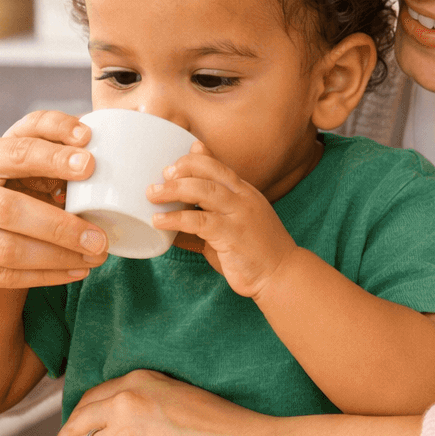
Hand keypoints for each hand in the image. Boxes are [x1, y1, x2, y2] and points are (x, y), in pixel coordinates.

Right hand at [0, 110, 111, 358]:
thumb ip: (27, 151)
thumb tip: (89, 142)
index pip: (15, 153)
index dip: (52, 157)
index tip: (90, 164)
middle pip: (12, 211)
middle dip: (62, 226)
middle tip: (102, 237)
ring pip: (10, 250)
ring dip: (58, 257)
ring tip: (96, 257)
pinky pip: (3, 276)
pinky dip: (44, 276)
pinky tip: (74, 272)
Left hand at [147, 143, 299, 298]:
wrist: (281, 275)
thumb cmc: (253, 253)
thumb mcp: (229, 230)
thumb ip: (204, 222)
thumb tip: (172, 227)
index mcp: (244, 193)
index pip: (218, 166)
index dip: (194, 160)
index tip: (173, 164)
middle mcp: (243, 199)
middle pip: (210, 172)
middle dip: (182, 169)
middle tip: (161, 176)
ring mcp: (239, 216)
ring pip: (204, 190)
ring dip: (174, 190)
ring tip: (152, 194)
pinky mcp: (232, 236)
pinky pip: (199, 221)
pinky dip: (176, 219)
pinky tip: (159, 222)